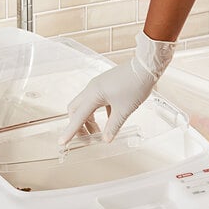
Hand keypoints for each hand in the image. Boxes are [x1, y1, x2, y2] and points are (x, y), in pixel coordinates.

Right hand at [59, 31, 175, 144]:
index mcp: (94, 94)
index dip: (70, 131)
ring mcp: (98, 86)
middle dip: (78, 125)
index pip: (78, 117)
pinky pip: (95, 102)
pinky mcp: (105, 86)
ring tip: (98, 133)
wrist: (146, 66)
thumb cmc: (136, 84)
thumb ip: (113, 127)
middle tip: (86, 138)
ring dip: (89, 121)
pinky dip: (98, 114)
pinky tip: (109, 122)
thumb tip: (106, 139)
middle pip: (76, 110)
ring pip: (85, 107)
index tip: (62, 142)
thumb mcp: (124, 110)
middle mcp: (92, 89)